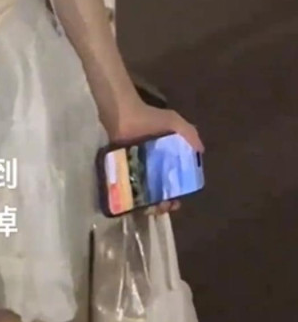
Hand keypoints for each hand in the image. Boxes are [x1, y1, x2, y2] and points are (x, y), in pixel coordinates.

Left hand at [107, 99, 203, 216]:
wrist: (121, 113)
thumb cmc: (147, 117)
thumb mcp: (173, 122)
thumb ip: (189, 133)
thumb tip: (201, 151)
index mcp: (164, 157)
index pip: (173, 181)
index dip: (177, 193)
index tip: (177, 202)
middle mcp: (150, 165)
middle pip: (158, 190)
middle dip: (163, 203)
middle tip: (163, 207)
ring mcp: (134, 168)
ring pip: (143, 192)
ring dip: (148, 203)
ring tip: (152, 208)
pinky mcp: (119, 169)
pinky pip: (126, 187)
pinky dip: (131, 197)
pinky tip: (136, 204)